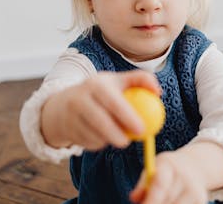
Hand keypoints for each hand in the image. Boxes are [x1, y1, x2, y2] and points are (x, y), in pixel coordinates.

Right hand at [40, 70, 160, 150]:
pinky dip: (98, 143)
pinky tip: (100, 135)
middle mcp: (80, 98)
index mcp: (96, 84)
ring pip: (94, 135)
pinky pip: (88, 143)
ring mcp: (71, 115)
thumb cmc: (101, 92)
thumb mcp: (118, 81)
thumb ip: (140, 80)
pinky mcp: (68, 131)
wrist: (64, 104)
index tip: (142, 129)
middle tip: (129, 142)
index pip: (113, 102)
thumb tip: (158, 92)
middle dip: (116, 134)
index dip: (128, 116)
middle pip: (100, 121)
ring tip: (115, 134)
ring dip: (108, 139)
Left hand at [129, 151, 207, 203]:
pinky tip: (173, 201)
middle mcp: (185, 177)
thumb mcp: (154, 169)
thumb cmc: (167, 170)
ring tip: (163, 199)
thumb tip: (133, 198)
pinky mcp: (201, 201)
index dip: (150, 201)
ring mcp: (195, 190)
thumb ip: (143, 184)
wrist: (194, 166)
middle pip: (166, 201)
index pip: (160, 184)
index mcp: (169, 165)